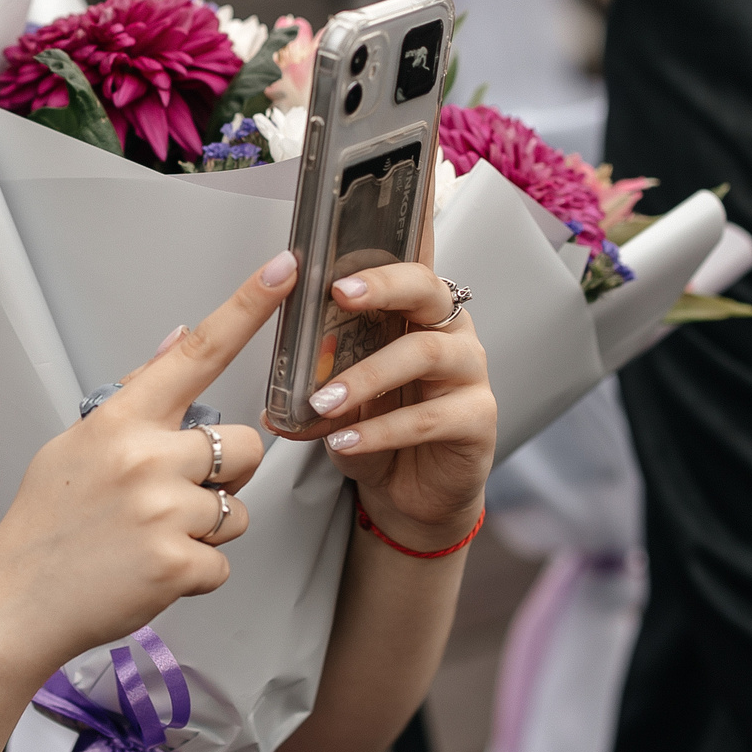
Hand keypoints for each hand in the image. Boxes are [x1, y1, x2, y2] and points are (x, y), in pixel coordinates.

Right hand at [0, 250, 296, 668]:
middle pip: (246, 447)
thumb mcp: (78, 444)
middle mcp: (147, 458)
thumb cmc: (46, 522)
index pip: (197, 352)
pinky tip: (151, 571)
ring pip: (239, 511)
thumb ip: (137, 395)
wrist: (15, 601)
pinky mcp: (178, 565)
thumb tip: (181, 339)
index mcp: (122, 420)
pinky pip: (223, 561)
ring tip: (152, 538)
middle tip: (178, 496)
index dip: (248, 307)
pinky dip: (197, 572)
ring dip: (208, 529)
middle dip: (230, 474)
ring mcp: (164, 512)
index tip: (285, 269)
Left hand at [272, 263, 493, 550]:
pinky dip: (381, 430)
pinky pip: (428, 417)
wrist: (410, 493)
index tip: (340, 266)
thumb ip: (319, 376)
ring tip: (324, 401)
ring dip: (367, 376)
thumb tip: (273, 383)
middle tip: (339, 297)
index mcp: (418, 313)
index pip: (406, 266)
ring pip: (424, 353)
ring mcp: (470, 373)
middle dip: (382, 287)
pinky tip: (347, 441)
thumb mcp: (341, 395)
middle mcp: (451, 332)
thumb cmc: (379, 430)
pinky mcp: (478, 418)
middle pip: (426, 290)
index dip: (380, 258)